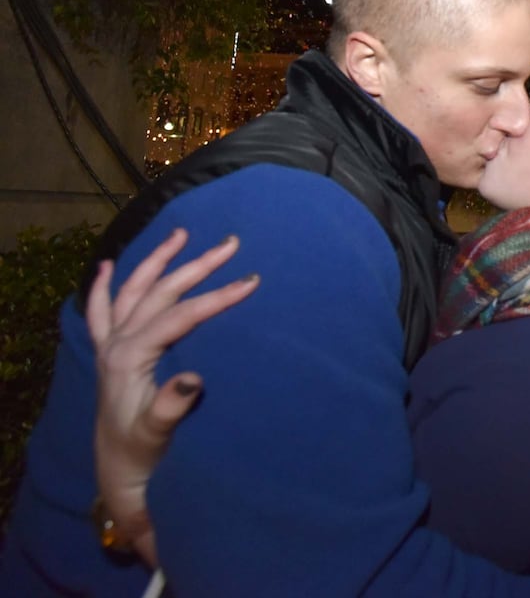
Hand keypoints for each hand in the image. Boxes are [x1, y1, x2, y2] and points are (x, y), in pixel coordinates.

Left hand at [85, 229, 257, 565]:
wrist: (118, 472)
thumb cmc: (143, 453)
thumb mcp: (158, 433)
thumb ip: (171, 405)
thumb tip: (193, 377)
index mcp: (129, 356)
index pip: (179, 315)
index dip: (216, 296)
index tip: (251, 281)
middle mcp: (116, 343)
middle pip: (159, 292)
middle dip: (195, 265)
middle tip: (230, 244)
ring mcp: (109, 345)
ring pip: (132, 290)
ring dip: (157, 260)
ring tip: (181, 233)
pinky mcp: (107, 352)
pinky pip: (100, 309)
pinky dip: (105, 285)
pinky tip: (111, 265)